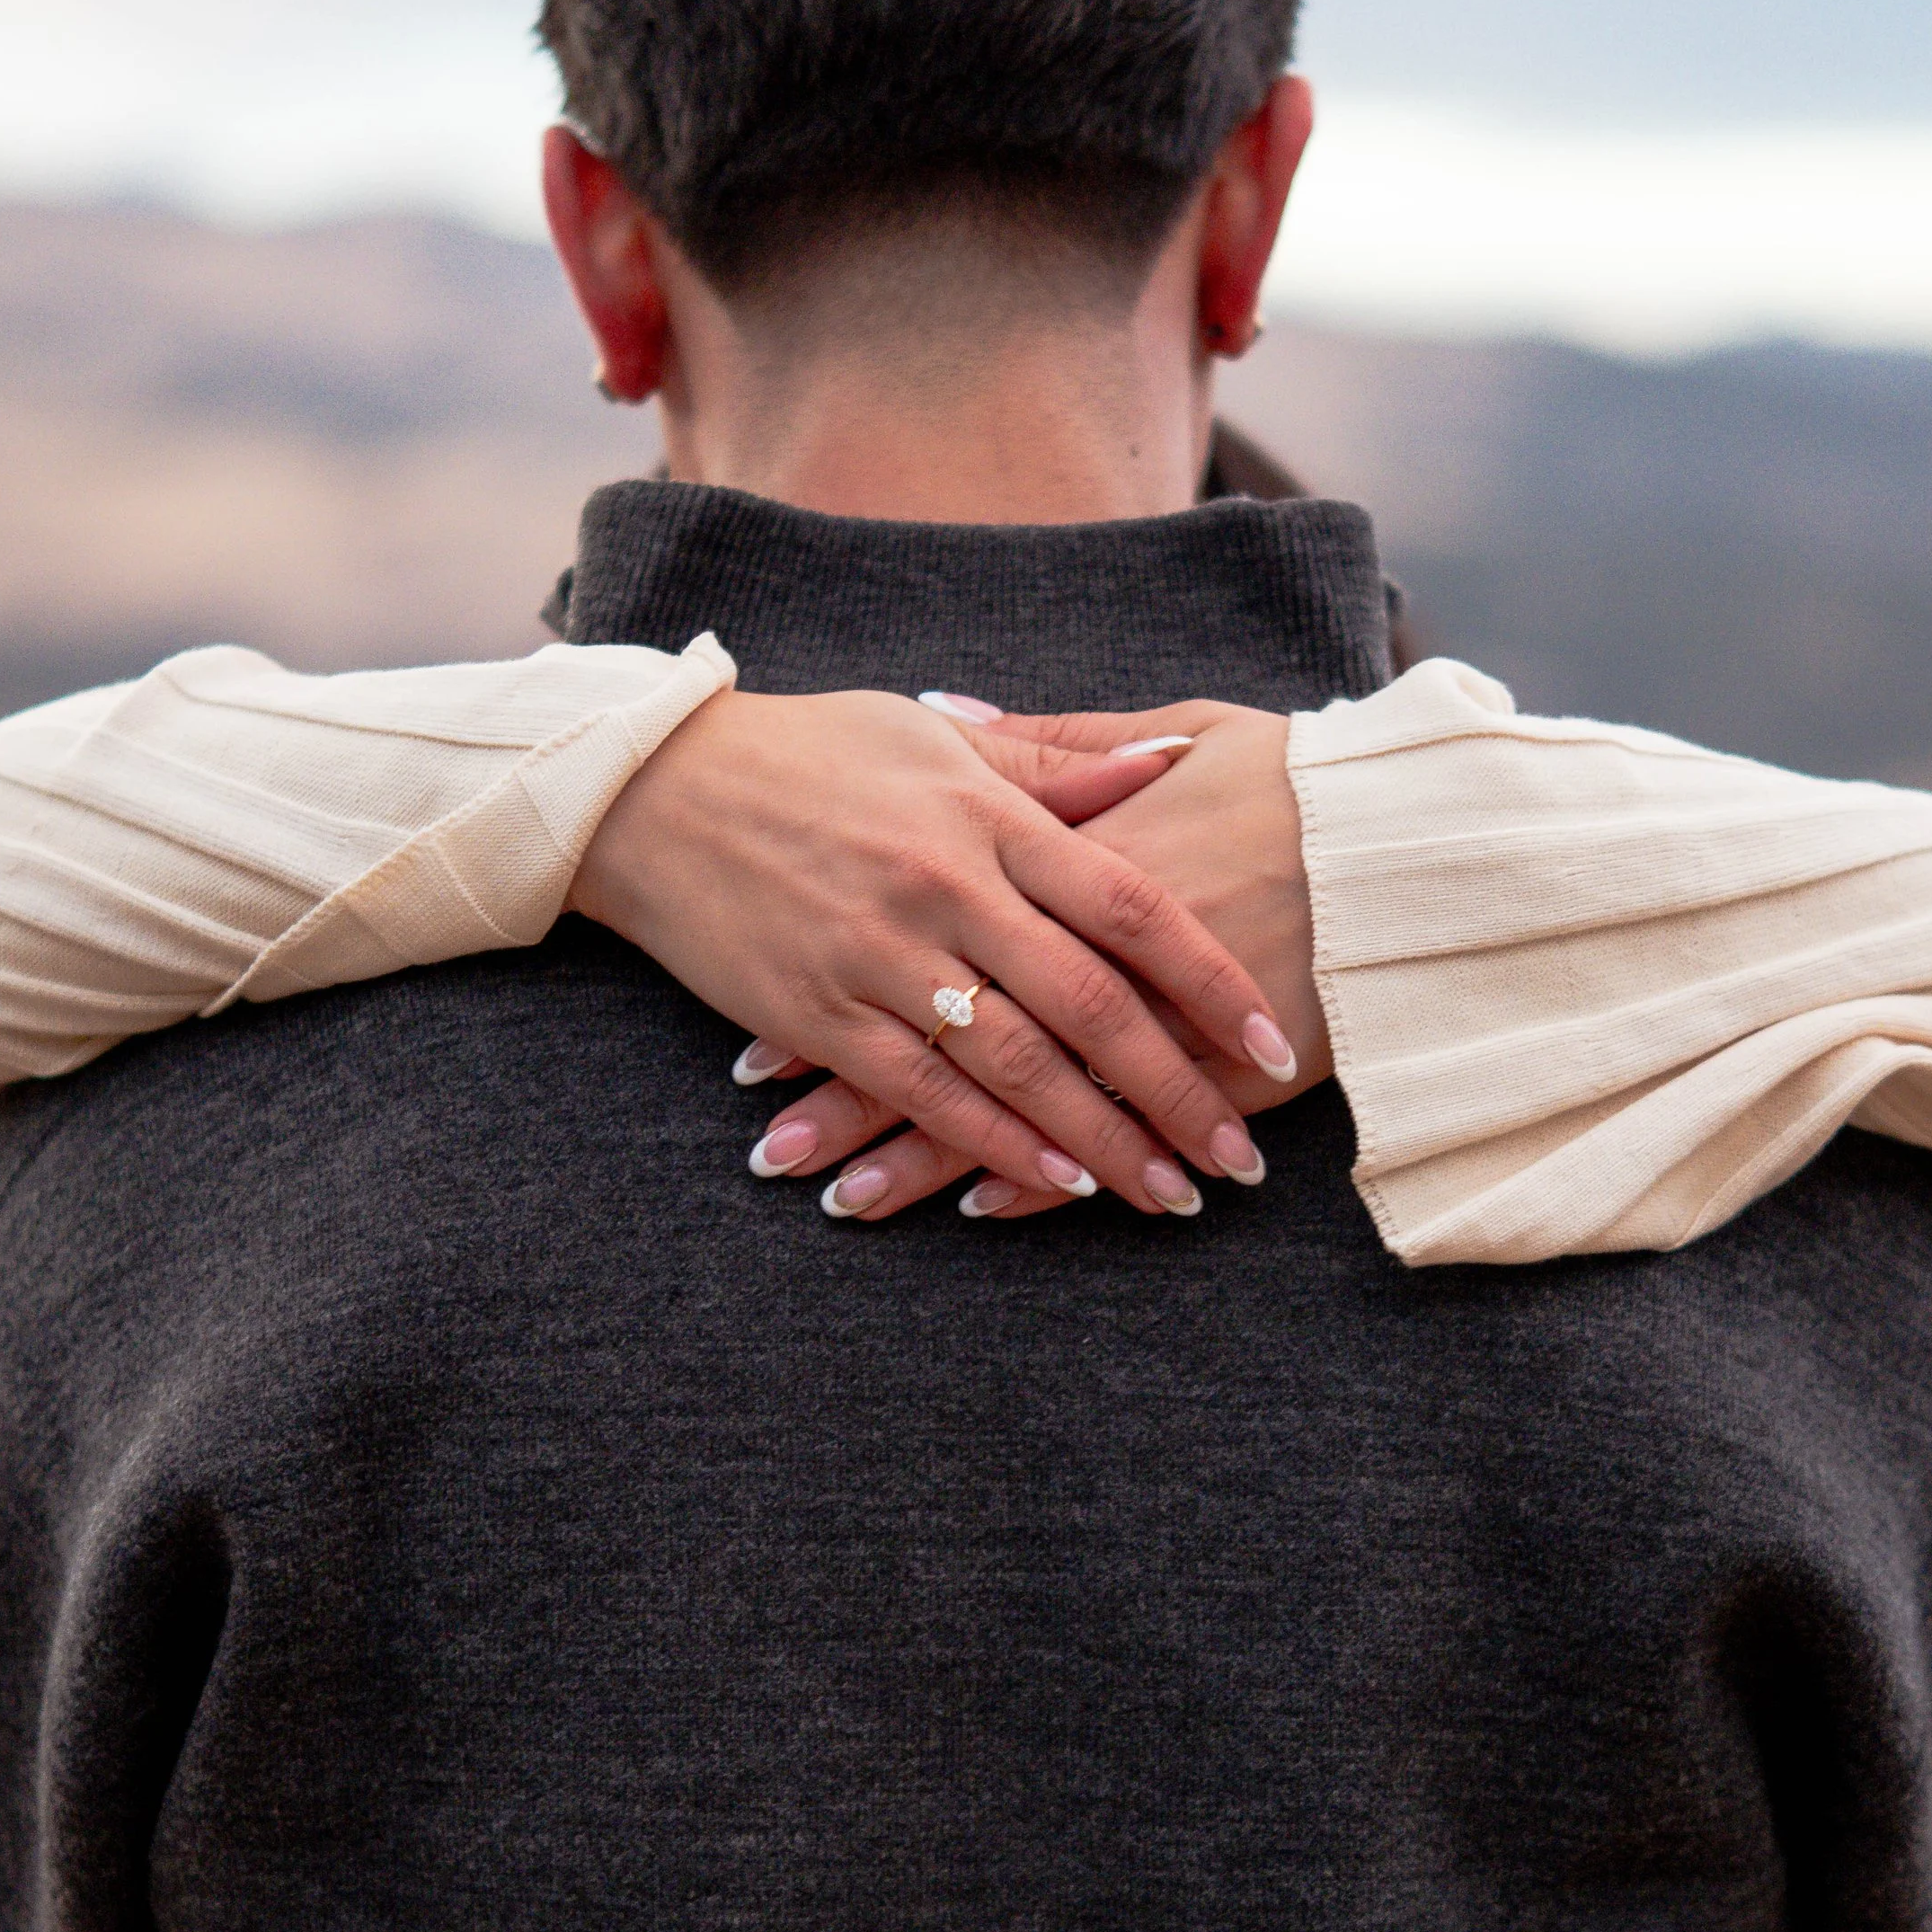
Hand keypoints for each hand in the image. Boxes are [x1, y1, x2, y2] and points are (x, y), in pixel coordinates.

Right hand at [569, 686, 1299, 1216]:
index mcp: (991, 818)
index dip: (1210, 979)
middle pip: (1090, 1005)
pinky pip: (925, 1093)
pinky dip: (995, 1143)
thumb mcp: (941, 738)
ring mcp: (881, 955)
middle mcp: (947, 888)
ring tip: (1169, 1192)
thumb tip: (1178, 760)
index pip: (1130, 905)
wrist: (657, 786)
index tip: (1274, 1043)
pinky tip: (1055, 1186)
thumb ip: (1062, 766)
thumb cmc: (814, 751)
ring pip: (1018, 1065)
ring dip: (1101, 1141)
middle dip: (1176, 1091)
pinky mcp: (820, 1011)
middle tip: (1239, 1160)